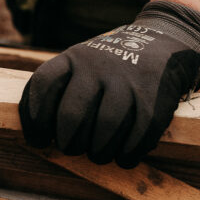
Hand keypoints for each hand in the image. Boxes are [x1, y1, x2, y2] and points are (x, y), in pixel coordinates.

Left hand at [19, 0, 199, 167]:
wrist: (165, 43)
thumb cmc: (108, 68)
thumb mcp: (80, 65)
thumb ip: (57, 92)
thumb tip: (37, 136)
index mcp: (74, 58)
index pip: (44, 84)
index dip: (35, 119)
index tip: (38, 140)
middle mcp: (99, 67)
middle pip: (72, 115)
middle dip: (67, 142)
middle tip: (70, 148)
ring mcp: (128, 82)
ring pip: (105, 128)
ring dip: (97, 152)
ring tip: (97, 154)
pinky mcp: (154, 100)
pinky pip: (138, 137)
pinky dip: (127, 155)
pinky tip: (123, 156)